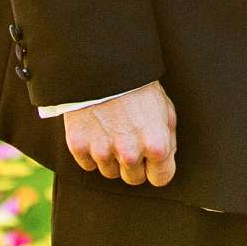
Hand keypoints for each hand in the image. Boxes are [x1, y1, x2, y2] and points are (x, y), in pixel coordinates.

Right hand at [62, 81, 177, 187]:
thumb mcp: (165, 109)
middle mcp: (130, 154)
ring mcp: (102, 151)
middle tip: (130, 140)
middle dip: (135, 164)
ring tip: (113, 130)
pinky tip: (97, 131)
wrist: (102, 66)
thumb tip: (164, 160)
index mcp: (156, 145)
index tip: (152, 160)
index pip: (160, 178)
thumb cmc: (138, 86)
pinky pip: (88, 164)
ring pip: (110, 172)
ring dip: (113, 158)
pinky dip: (92, 152)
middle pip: (133, 179)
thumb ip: (167, 139)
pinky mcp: (79, 147)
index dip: (158, 169)